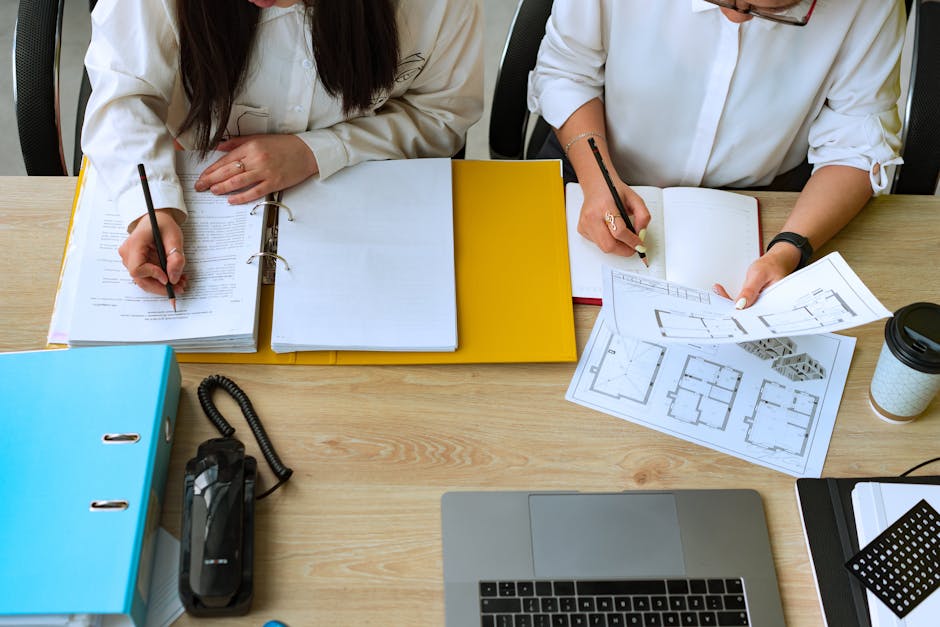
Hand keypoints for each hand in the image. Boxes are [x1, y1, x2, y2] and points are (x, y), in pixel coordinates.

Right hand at [118, 209, 187, 295]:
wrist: (156, 219)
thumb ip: (175, 257)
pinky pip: (147, 277)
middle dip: (161, 287)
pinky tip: (175, 277)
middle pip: (140, 279)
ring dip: (163, 285)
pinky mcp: (137, 263)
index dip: (153, 276)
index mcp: (134, 244)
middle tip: (180, 288)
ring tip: (181, 282)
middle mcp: (128, 253)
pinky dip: (161, 280)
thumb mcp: (174, 237)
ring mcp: (130, 259)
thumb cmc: (162, 224)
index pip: (137, 268)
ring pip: (144, 280)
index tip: (168, 278)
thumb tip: (173, 278)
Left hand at [194, 134, 318, 203]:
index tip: (202, 176)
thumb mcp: (258, 139)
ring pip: (239, 182)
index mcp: (251, 147)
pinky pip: (254, 192)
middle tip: (200, 186)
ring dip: (223, 188)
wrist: (306, 152)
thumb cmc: (283, 145)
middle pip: (228, 171)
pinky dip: (242, 197)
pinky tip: (232, 200)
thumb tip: (219, 147)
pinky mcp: (274, 183)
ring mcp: (265, 172)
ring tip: (212, 191)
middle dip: (211, 180)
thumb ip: (237, 143)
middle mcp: (256, 159)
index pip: (225, 160)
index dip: (211, 169)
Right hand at [577, 179, 650, 256]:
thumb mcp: (634, 198)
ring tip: (624, 239)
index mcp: (605, 206)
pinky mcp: (582, 229)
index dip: (631, 241)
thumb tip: (641, 234)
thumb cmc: (612, 190)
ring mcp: (585, 224)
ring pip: (603, 247)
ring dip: (617, 247)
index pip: (619, 231)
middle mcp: (592, 216)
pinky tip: (610, 232)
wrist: (596, 185)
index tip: (639, 245)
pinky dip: (608, 241)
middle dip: (624, 250)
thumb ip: (643, 216)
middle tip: (633, 247)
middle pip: (608, 245)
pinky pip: (597, 244)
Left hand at [713, 242, 801, 308]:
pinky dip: (729, 298)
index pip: (753, 314)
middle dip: (730, 308)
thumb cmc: (771, 266)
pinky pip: (740, 303)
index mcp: (772, 304)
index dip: (739, 313)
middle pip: (745, 313)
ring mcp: (757, 304)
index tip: (725, 306)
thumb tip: (740, 305)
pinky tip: (720, 291)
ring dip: (727, 301)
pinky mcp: (752, 301)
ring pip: (741, 309)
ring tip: (717, 291)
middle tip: (716, 299)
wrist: (775, 262)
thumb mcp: (759, 275)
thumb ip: (750, 290)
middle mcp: (764, 307)